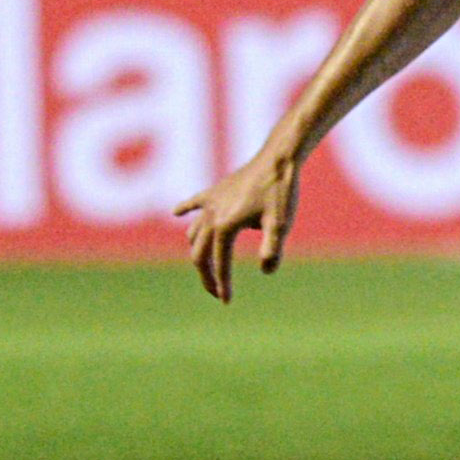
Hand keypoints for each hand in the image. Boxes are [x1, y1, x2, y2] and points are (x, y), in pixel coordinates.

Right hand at [175, 145, 302, 302]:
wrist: (278, 158)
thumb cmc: (281, 191)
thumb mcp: (281, 223)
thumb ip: (272, 248)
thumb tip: (266, 271)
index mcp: (225, 226)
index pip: (220, 263)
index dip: (222, 284)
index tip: (226, 301)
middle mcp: (211, 215)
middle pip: (199, 253)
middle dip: (206, 275)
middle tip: (216, 292)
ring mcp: (210, 202)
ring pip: (194, 233)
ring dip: (198, 251)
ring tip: (207, 265)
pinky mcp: (215, 191)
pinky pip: (194, 203)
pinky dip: (185, 210)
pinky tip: (177, 213)